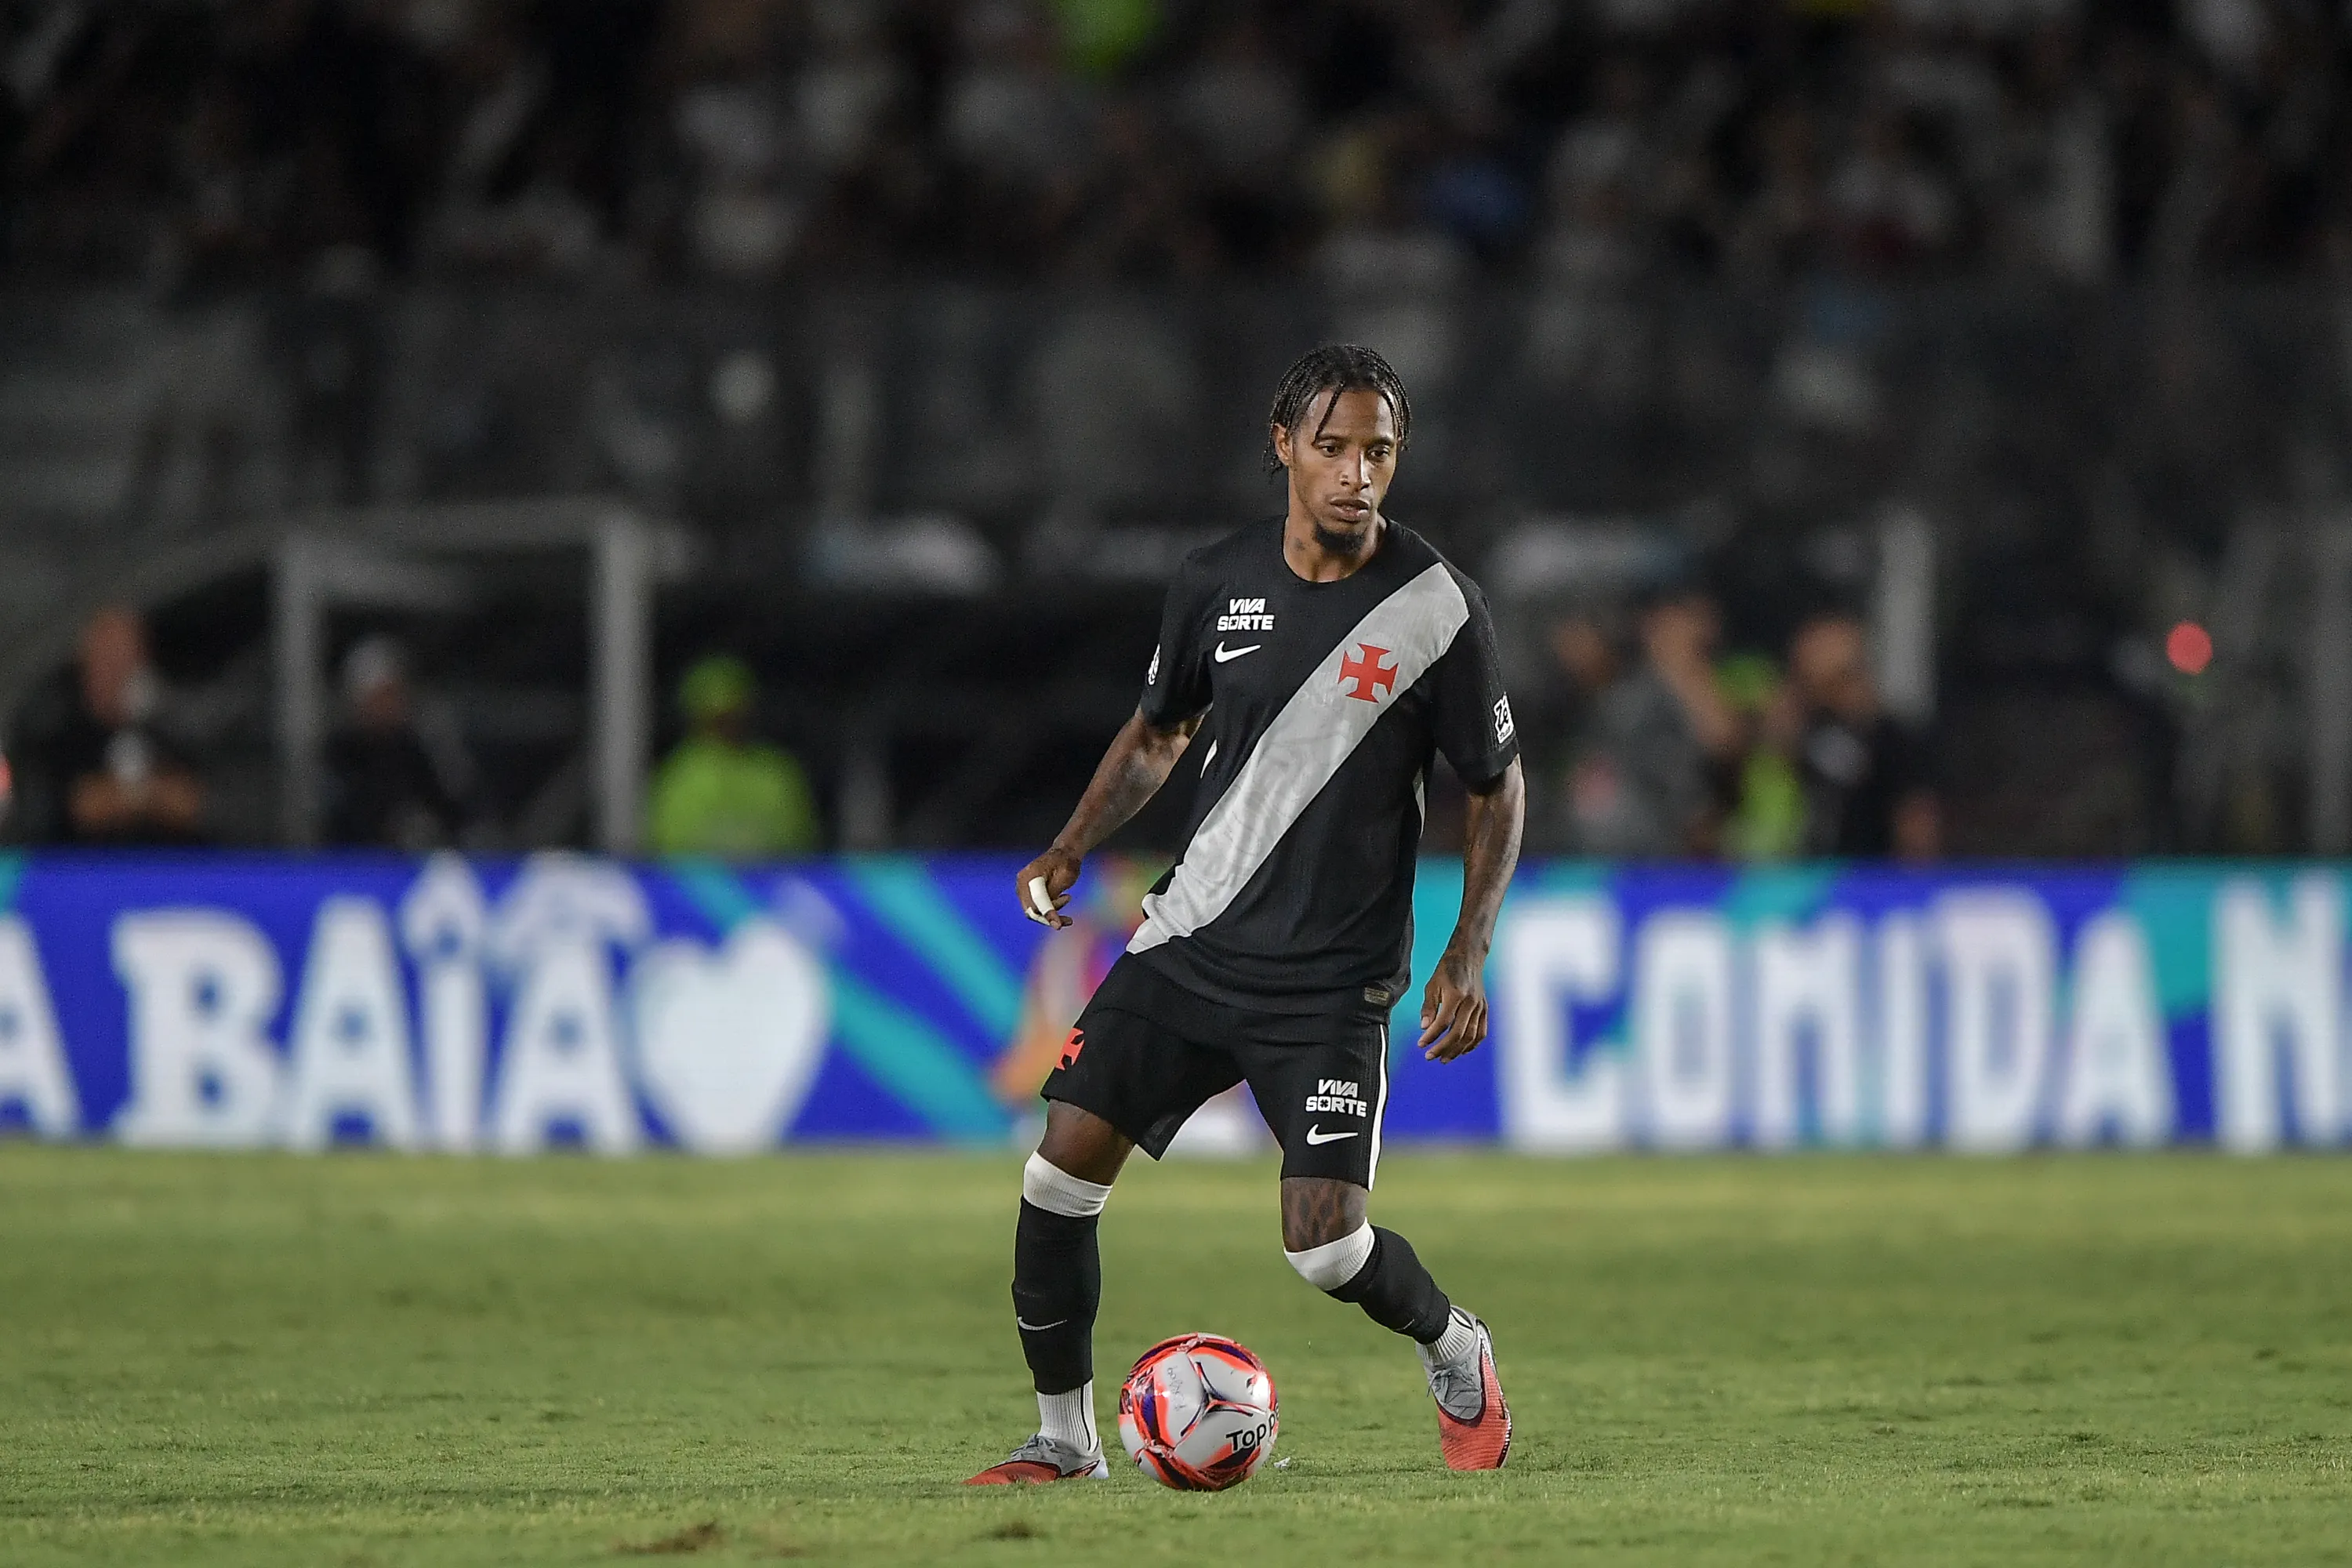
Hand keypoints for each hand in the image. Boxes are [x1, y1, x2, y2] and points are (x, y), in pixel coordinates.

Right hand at [1015, 847, 1081, 928]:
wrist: (1063, 854)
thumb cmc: (1066, 862)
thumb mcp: (1065, 876)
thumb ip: (1054, 893)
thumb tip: (1048, 912)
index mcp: (1031, 874)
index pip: (1038, 899)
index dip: (1048, 913)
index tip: (1058, 926)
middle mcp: (1022, 882)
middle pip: (1032, 909)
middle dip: (1050, 917)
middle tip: (1068, 920)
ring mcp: (1022, 888)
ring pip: (1033, 912)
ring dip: (1051, 914)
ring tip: (1068, 897)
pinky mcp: (1027, 894)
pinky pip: (1036, 909)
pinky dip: (1049, 911)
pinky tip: (1063, 899)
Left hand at [1417, 945, 1489, 1061]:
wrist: (1468, 957)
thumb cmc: (1447, 970)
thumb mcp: (1432, 985)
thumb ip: (1428, 1007)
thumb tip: (1424, 1028)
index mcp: (1456, 994)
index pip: (1444, 1022)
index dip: (1432, 1036)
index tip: (1421, 1044)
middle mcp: (1471, 1002)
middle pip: (1458, 1033)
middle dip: (1443, 1048)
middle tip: (1429, 1056)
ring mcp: (1480, 1006)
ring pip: (1471, 1036)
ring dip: (1456, 1050)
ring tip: (1443, 1058)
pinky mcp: (1485, 1009)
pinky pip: (1481, 1032)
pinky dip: (1472, 1045)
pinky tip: (1460, 1051)